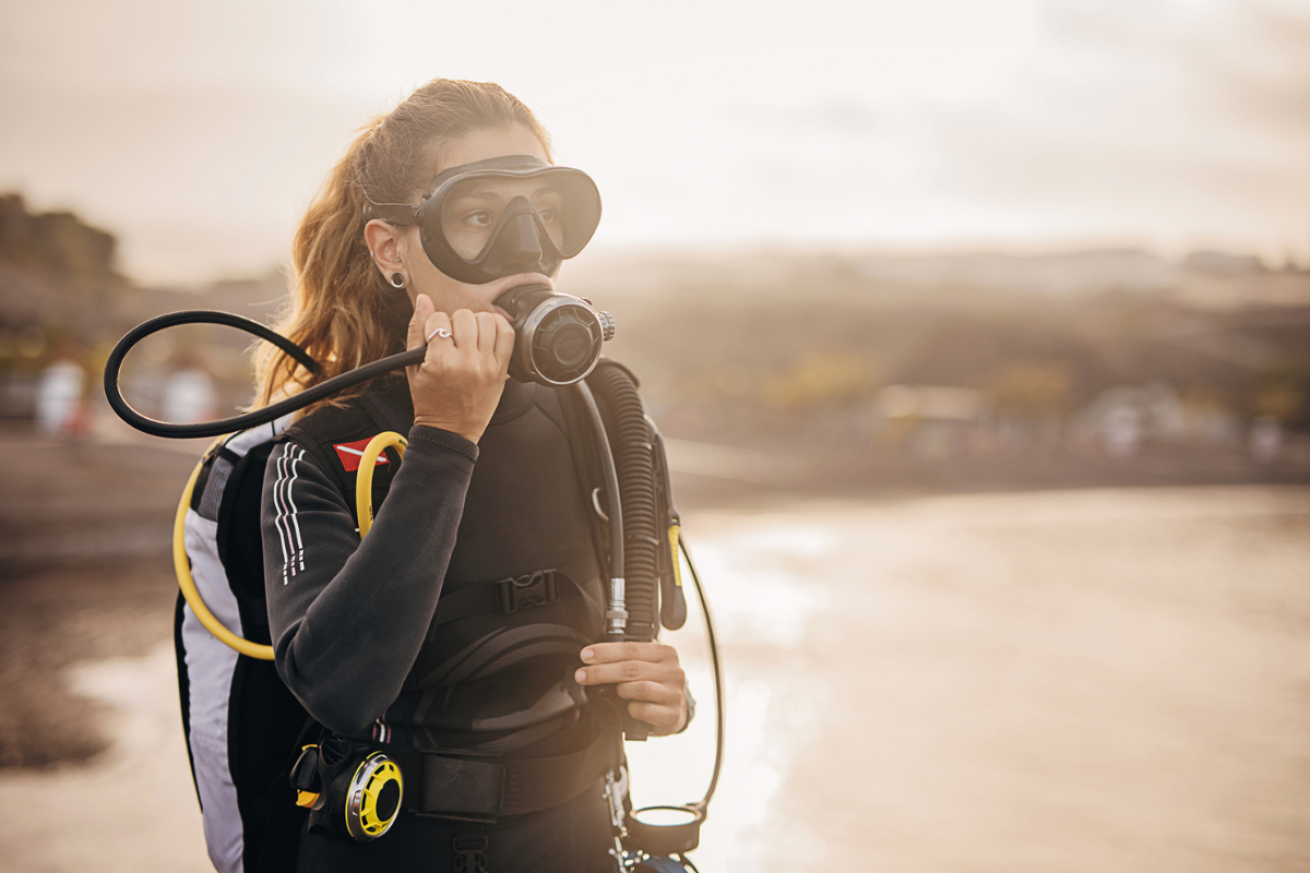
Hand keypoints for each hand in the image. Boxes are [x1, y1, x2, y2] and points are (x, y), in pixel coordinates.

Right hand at [405, 294, 514, 443]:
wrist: (450, 430)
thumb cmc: (430, 401)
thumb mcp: (413, 368)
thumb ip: (416, 331)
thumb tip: (423, 300)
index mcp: (441, 361)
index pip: (439, 319)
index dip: (434, 323)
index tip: (434, 334)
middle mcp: (466, 362)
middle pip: (464, 316)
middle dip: (455, 322)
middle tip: (452, 336)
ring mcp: (486, 366)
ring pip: (486, 320)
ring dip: (476, 322)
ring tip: (469, 335)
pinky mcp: (501, 370)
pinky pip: (507, 335)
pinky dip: (499, 326)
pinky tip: (488, 332)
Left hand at [575, 642, 687, 734]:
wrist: (675, 711)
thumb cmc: (655, 684)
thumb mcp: (647, 664)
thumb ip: (628, 658)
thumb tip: (594, 659)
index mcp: (665, 653)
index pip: (631, 648)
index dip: (605, 651)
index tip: (585, 655)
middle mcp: (673, 671)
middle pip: (631, 668)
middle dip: (601, 671)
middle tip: (582, 675)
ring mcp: (674, 693)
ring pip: (639, 688)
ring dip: (620, 690)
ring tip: (615, 692)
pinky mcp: (672, 714)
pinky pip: (645, 710)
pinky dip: (632, 709)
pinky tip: (629, 708)